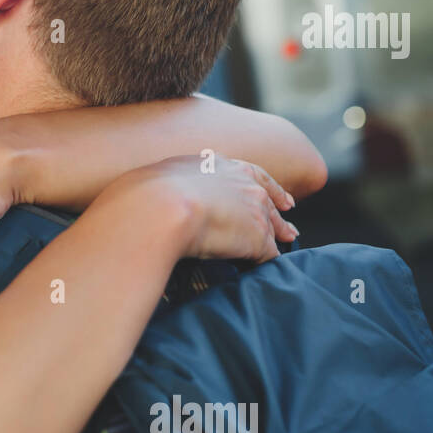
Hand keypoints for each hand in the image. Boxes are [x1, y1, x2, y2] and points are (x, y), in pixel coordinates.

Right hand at [115, 153, 297, 262]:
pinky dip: (268, 261)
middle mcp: (241, 181)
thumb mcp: (154, 178)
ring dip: (278, 236)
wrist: (159, 208)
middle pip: (268, 198)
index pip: (249, 173)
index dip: (263, 185)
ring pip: (273, 225)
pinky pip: (269, 253)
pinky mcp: (257, 237)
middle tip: (288, 225)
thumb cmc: (144, 194)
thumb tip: (148, 195)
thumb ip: (163, 184)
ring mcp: (253, 208)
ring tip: (287, 243)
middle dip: (279, 211)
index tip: (274, 194)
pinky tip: (267, 269)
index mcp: (217, 164)